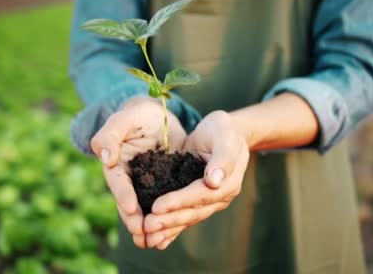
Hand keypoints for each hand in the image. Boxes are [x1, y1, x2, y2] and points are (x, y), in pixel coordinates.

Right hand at [90, 97, 185, 248]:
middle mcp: (129, 179)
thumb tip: (104, 158)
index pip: (118, 183)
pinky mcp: (164, 187)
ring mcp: (146, 185)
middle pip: (130, 202)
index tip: (130, 208)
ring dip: (149, 224)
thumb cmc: (138, 114)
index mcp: (115, 164)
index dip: (123, 196)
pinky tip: (174, 231)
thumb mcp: (124, 118)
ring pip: (146, 208)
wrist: (160, 117)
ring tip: (154, 241)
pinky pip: (164, 204)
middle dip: (134, 219)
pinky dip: (167, 218)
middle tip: (142, 232)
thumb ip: (110, 135)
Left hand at [143, 110, 248, 248]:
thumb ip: (222, 158)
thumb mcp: (225, 137)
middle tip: (146, 227)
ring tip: (145, 238)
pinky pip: (183, 217)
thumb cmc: (224, 131)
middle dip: (168, 221)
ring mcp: (209, 203)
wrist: (226, 134)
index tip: (157, 207)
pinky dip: (170, 230)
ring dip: (166, 230)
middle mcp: (219, 197)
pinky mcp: (197, 202)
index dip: (178, 202)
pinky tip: (155, 240)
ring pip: (186, 219)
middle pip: (192, 212)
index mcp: (227, 183)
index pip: (200, 195)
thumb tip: (214, 181)